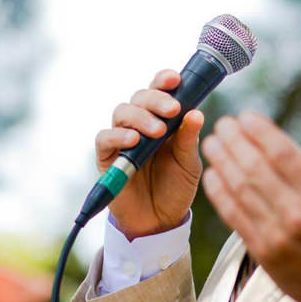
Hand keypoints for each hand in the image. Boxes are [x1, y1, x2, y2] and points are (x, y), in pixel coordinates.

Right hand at [95, 70, 203, 239]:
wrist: (159, 222)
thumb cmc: (175, 188)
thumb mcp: (189, 163)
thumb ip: (188, 139)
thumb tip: (196, 112)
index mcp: (163, 119)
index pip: (159, 91)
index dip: (164, 80)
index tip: (175, 79)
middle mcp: (141, 124)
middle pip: (140, 97)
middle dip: (156, 99)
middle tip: (172, 110)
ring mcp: (122, 139)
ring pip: (122, 112)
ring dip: (140, 117)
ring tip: (158, 131)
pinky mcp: (107, 157)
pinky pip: (104, 138)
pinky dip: (117, 136)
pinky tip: (134, 141)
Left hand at [201, 112, 300, 301]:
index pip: (284, 155)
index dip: (261, 133)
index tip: (247, 116)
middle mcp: (298, 216)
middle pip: (256, 170)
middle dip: (235, 142)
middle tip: (224, 124)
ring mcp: (278, 237)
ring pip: (241, 191)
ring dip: (223, 163)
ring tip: (212, 143)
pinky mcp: (264, 254)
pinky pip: (235, 219)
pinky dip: (220, 195)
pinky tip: (212, 176)